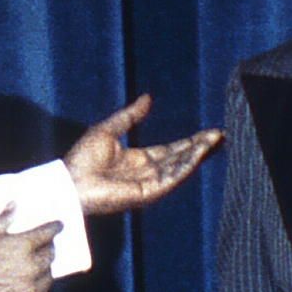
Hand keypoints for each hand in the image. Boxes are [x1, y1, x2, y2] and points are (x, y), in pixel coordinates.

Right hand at [0, 213, 57, 291]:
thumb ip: (1, 220)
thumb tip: (15, 205)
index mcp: (20, 246)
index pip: (47, 233)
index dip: (54, 228)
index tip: (58, 226)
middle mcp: (29, 268)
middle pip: (50, 256)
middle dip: (48, 248)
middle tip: (44, 247)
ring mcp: (28, 291)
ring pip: (48, 279)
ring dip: (44, 272)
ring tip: (35, 270)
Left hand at [63, 94, 222, 214]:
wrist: (71, 180)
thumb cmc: (81, 158)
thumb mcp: (109, 128)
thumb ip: (130, 115)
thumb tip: (148, 98)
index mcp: (138, 160)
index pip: (171, 150)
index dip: (190, 141)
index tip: (208, 133)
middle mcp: (147, 173)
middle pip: (180, 158)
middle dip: (200, 147)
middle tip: (220, 135)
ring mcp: (149, 185)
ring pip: (180, 168)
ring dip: (197, 154)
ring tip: (214, 141)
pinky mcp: (147, 192)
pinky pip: (171, 178)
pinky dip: (185, 166)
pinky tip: (198, 153)